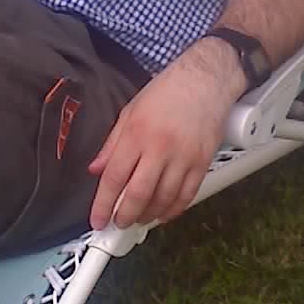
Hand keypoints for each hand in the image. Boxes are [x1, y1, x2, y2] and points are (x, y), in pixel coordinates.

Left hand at [88, 43, 243, 229]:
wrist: (206, 79)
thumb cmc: (168, 91)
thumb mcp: (131, 111)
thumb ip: (112, 144)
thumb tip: (97, 170)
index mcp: (137, 133)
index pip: (114, 177)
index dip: (103, 203)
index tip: (98, 219)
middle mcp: (160, 148)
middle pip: (139, 194)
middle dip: (125, 216)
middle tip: (118, 223)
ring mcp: (184, 157)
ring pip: (164, 199)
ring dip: (148, 215)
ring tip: (139, 218)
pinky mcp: (203, 162)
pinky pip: (187, 195)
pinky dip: (173, 210)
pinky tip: (163, 213)